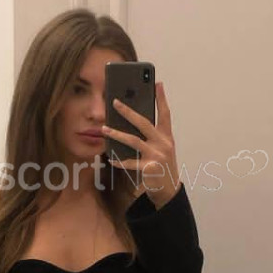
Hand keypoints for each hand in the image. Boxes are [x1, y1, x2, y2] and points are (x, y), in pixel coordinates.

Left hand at [102, 81, 179, 206]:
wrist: (168, 190)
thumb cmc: (161, 165)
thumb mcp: (160, 147)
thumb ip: (151, 135)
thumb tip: (133, 119)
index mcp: (167, 136)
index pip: (165, 113)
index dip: (161, 98)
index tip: (157, 83)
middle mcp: (163, 143)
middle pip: (144, 123)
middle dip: (128, 112)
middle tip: (115, 101)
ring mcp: (157, 155)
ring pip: (133, 141)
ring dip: (116, 134)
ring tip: (104, 129)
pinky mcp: (149, 168)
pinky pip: (130, 163)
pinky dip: (119, 161)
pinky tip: (109, 157)